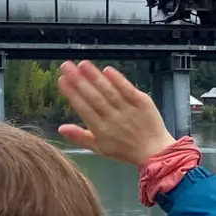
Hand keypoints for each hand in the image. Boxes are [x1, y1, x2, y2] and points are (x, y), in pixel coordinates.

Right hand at [57, 61, 176, 165]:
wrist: (155, 151)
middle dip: (78, 80)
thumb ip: (80, 137)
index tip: (61, 80)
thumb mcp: (100, 148)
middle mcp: (113, 118)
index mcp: (100, 130)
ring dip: (95, 77)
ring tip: (82, 64)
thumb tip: (60, 128)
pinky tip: (107, 70)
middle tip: (66, 66)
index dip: (71, 94)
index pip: (83, 108)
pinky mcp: (142, 102)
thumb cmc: (125, 150)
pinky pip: (128, 90)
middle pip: (93, 97)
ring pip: (108, 91)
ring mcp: (128, 109)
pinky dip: (118, 80)